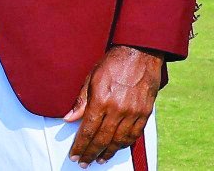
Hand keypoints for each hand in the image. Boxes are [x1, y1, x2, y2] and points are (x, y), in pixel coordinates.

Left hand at [64, 45, 162, 166]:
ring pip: (119, 140)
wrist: (139, 53)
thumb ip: (81, 101)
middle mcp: (118, 109)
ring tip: (100, 159)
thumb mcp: (91, 78)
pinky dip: (124, 144)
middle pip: (102, 139)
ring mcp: (133, 112)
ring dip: (108, 152)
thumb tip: (69, 118)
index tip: (74, 154)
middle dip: (91, 153)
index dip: (81, 145)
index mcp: (101, 100)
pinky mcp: (145, 113)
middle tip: (83, 162)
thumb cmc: (113, 63)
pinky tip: (117, 148)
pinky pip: (134, 135)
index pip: (88, 130)